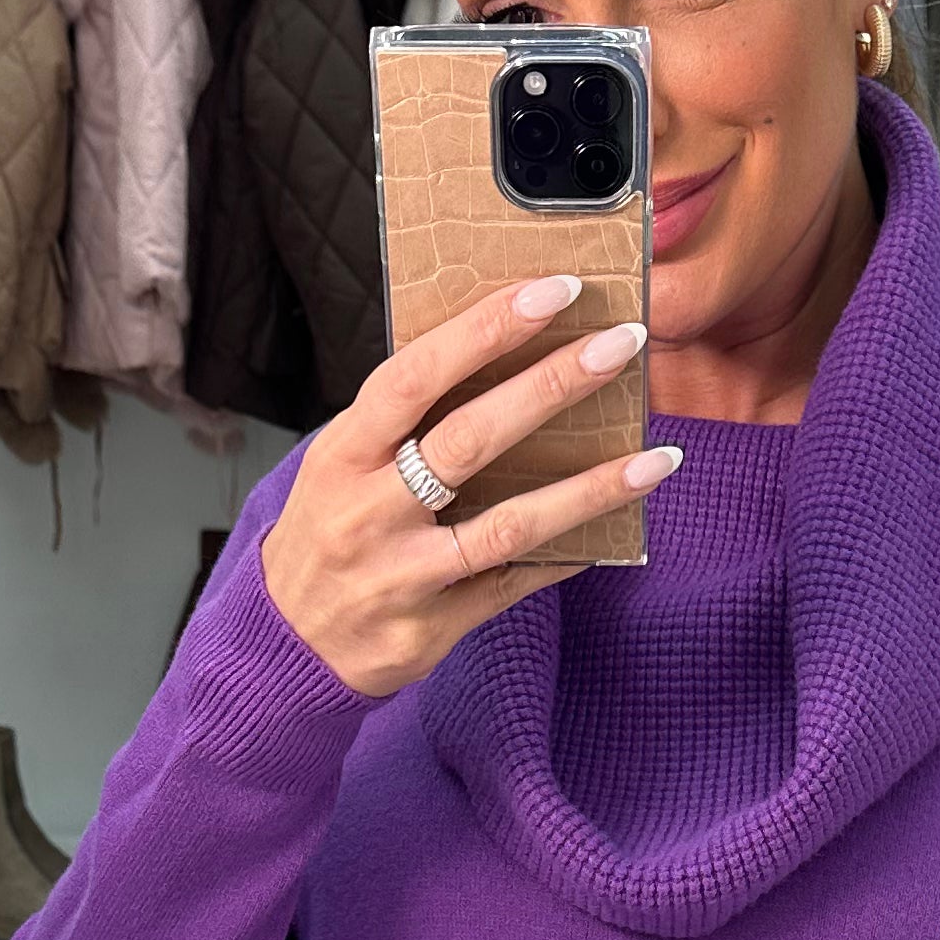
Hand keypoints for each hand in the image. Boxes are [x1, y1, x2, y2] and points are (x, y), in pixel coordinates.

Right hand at [261, 273, 678, 699]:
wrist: (283, 648)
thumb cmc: (326, 535)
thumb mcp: (340, 467)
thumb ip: (402, 423)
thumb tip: (498, 357)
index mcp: (342, 454)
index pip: (416, 375)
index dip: (485, 328)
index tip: (553, 291)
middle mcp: (368, 511)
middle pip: (471, 438)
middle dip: (552, 385)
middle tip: (621, 345)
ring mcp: (402, 574)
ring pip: (509, 522)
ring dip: (591, 489)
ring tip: (657, 458)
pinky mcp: (432, 627)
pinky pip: (514, 582)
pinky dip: (567, 553)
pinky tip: (615, 530)